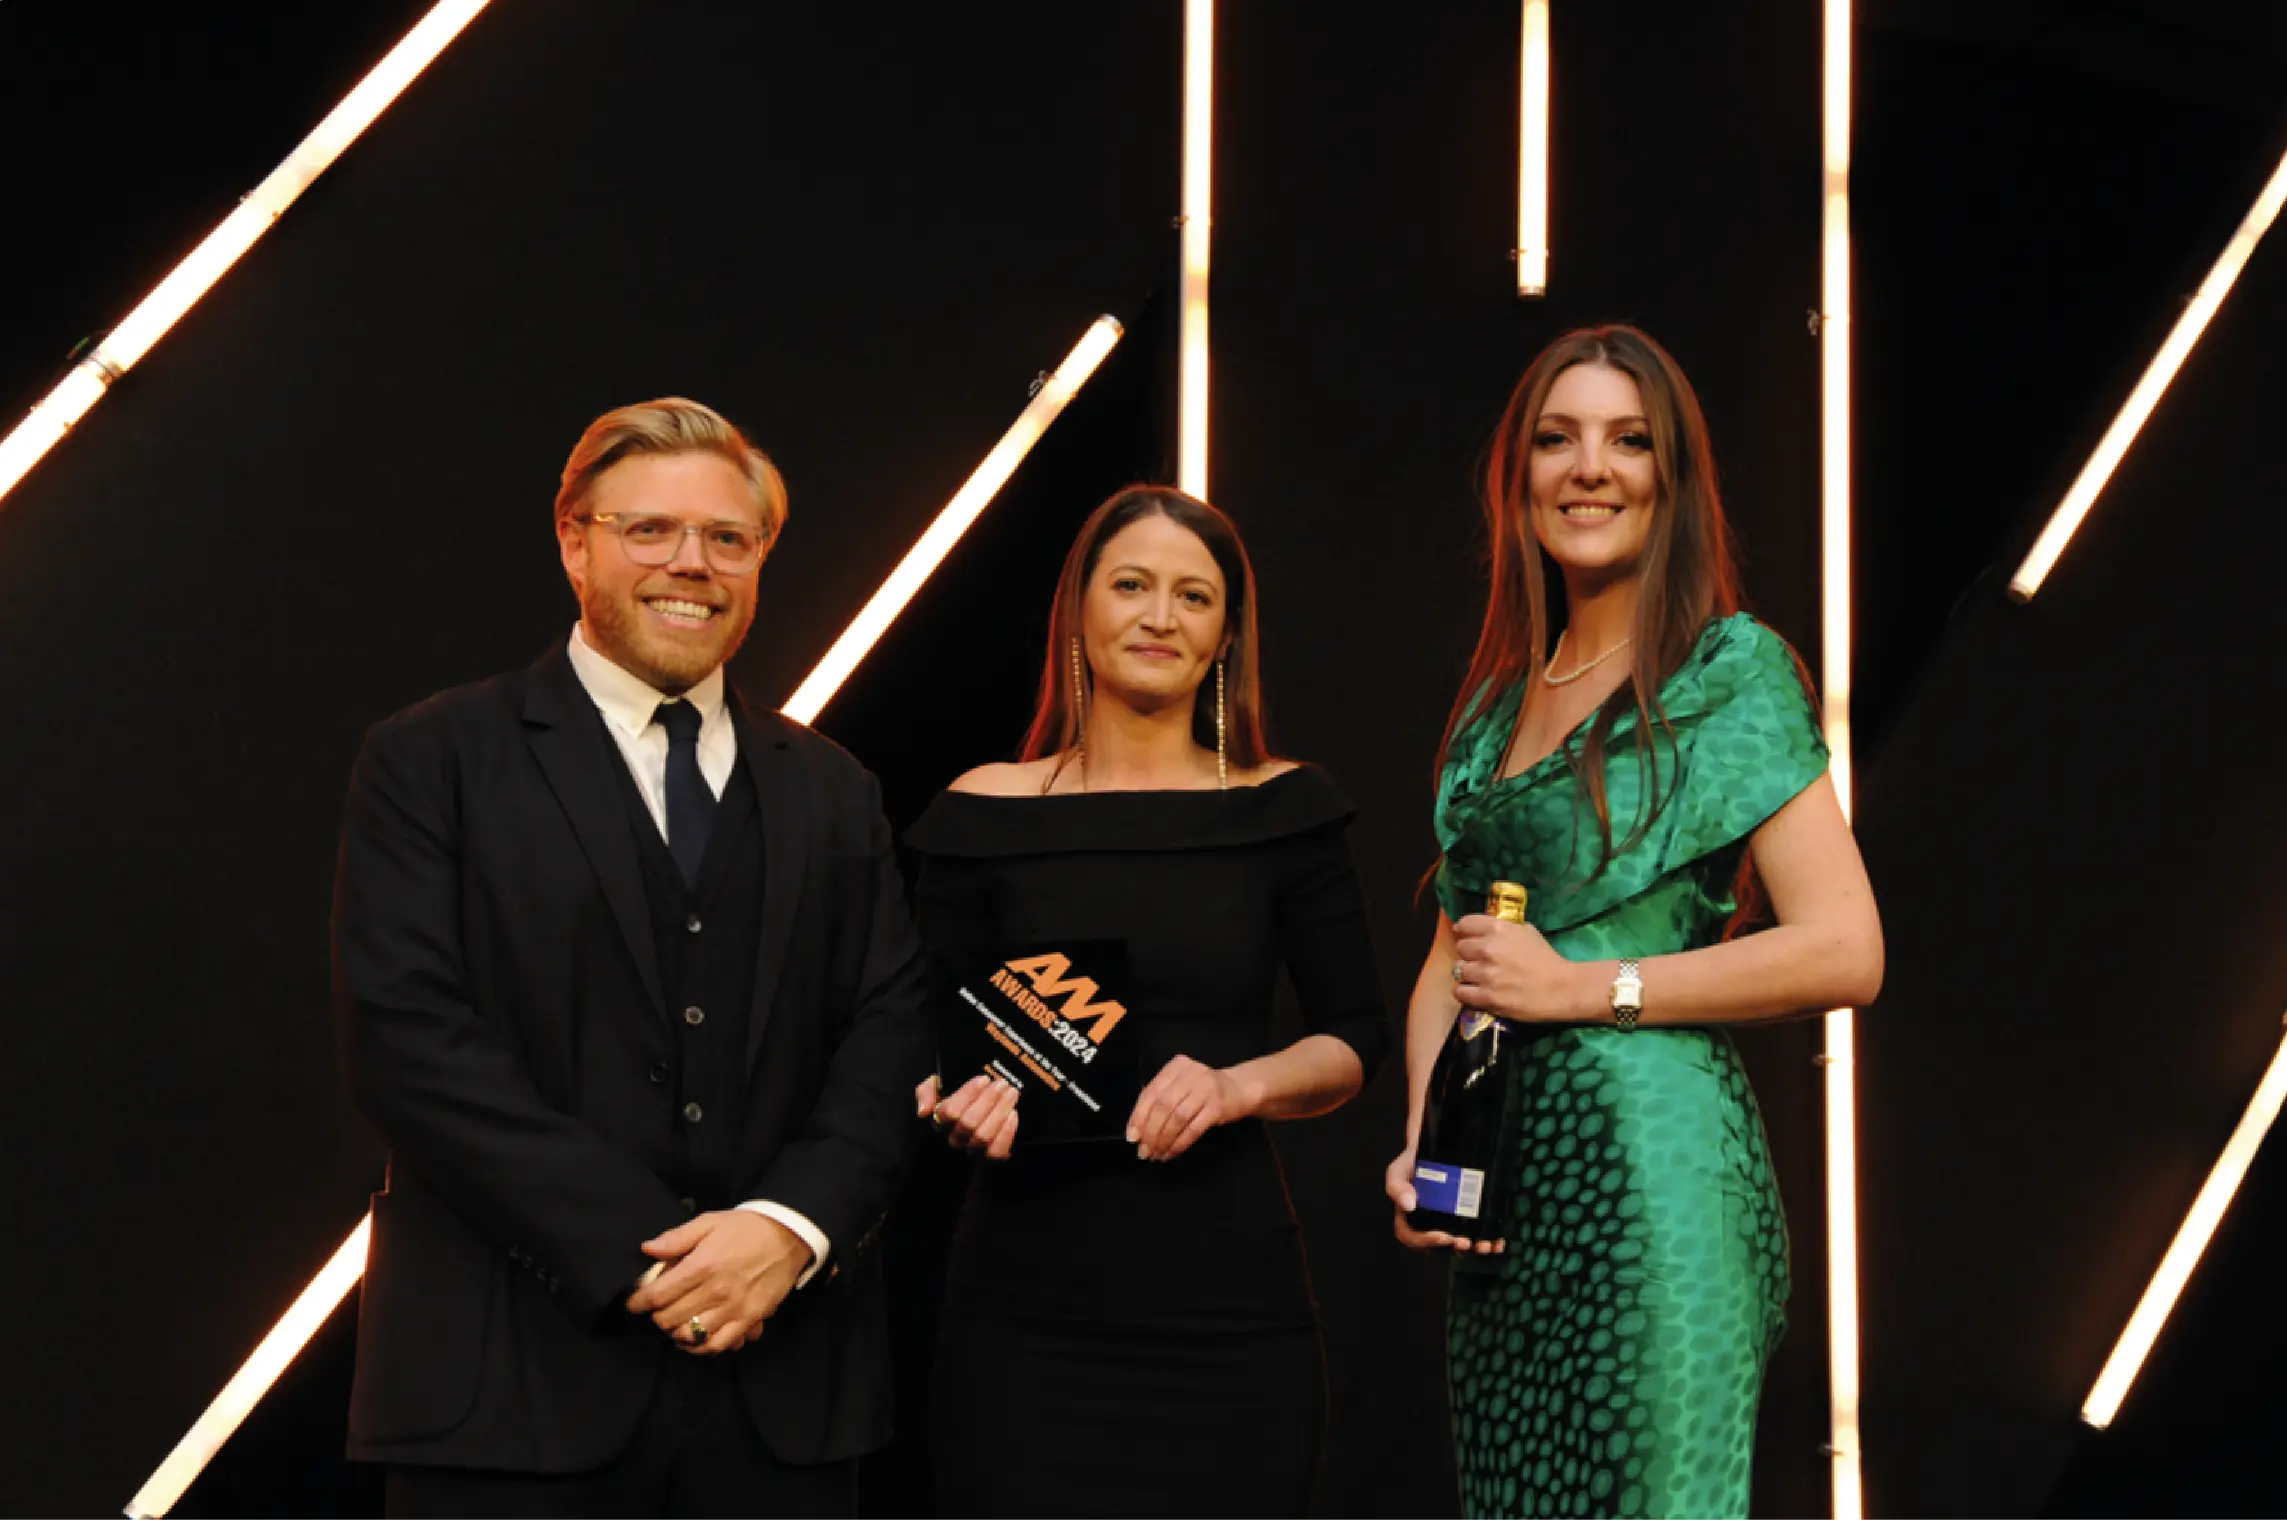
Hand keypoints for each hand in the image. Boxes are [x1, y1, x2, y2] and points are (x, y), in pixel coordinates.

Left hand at [623, 1211, 809, 1354]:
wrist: (788, 1235)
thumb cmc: (745, 1227)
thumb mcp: (709, 1222)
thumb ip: (677, 1238)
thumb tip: (647, 1249)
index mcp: (702, 1265)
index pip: (658, 1295)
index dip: (639, 1302)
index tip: (633, 1303)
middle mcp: (715, 1291)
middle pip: (670, 1318)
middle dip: (657, 1316)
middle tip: (658, 1309)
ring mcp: (733, 1308)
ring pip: (691, 1336)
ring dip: (676, 1332)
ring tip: (675, 1323)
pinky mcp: (749, 1319)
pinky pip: (719, 1344)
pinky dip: (702, 1347)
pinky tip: (695, 1339)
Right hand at [921, 1072, 1020, 1159]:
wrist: (985, 1102)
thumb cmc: (961, 1094)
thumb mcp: (939, 1084)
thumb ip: (926, 1091)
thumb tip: (923, 1111)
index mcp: (940, 1120)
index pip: (950, 1111)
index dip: (968, 1095)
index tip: (983, 1079)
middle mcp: (956, 1137)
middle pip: (969, 1123)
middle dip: (988, 1101)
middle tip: (1002, 1084)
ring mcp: (973, 1148)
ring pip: (983, 1136)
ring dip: (999, 1112)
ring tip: (1011, 1094)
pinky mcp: (991, 1155)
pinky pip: (996, 1151)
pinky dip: (1006, 1133)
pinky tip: (1013, 1115)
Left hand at [1126, 1055, 1247, 1161]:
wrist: (1239, 1088)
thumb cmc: (1202, 1090)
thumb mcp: (1180, 1087)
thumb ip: (1160, 1101)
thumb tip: (1137, 1132)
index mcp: (1176, 1066)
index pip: (1151, 1092)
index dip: (1138, 1116)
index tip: (1132, 1137)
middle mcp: (1191, 1073)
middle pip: (1163, 1105)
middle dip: (1150, 1132)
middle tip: (1144, 1151)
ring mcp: (1206, 1089)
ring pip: (1177, 1118)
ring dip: (1164, 1140)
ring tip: (1156, 1155)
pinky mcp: (1218, 1107)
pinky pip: (1193, 1129)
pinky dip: (1179, 1144)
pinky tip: (1171, 1153)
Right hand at [1385, 1146, 1503, 1255]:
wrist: (1434, 1147)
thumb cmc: (1412, 1164)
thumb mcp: (1397, 1172)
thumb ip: (1397, 1187)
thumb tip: (1408, 1205)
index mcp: (1410, 1221)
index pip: (1414, 1237)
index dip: (1427, 1242)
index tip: (1442, 1236)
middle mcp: (1430, 1227)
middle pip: (1441, 1246)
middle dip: (1454, 1247)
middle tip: (1465, 1242)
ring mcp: (1450, 1224)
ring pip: (1461, 1242)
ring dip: (1474, 1248)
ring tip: (1484, 1245)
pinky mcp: (1468, 1219)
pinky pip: (1477, 1233)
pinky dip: (1489, 1241)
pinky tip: (1498, 1242)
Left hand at [1450, 913, 1582, 1023]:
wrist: (1562, 989)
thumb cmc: (1547, 959)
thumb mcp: (1528, 932)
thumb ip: (1505, 929)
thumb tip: (1487, 929)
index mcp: (1499, 929)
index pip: (1465, 924)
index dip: (1463, 931)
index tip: (1465, 937)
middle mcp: (1488, 948)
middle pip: (1460, 948)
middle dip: (1467, 954)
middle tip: (1477, 961)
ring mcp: (1486, 973)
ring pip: (1458, 970)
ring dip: (1466, 974)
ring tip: (1477, 978)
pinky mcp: (1486, 996)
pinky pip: (1460, 992)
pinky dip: (1464, 992)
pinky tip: (1474, 992)